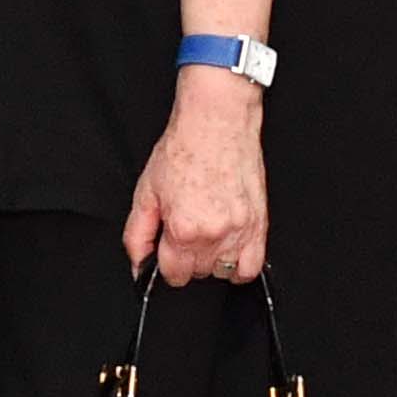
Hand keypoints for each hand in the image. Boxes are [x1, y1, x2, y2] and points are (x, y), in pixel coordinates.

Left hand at [123, 70, 270, 280]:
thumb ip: (137, 235)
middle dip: (188, 258)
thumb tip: (137, 266)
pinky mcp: (260, 223)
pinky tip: (228, 248)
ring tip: (207, 234)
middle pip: (198, 274)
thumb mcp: (146, 192)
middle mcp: (214, 234)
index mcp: (184, 229)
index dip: (166, 262)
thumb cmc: (182, 149)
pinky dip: (239, 264)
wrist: (216, 121)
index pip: (174, 275)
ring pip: (223, 272)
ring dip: (212, 260)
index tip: (168, 247)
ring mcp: (240, 230)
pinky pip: (252, 267)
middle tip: (186, 229)